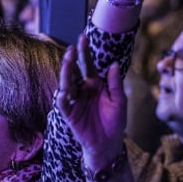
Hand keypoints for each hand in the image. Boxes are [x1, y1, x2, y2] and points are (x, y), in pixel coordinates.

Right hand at [56, 33, 126, 165]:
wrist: (109, 144)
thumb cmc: (115, 122)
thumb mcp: (119, 101)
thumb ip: (115, 84)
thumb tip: (113, 64)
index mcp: (95, 85)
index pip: (88, 65)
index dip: (85, 52)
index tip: (82, 37)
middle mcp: (83, 90)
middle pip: (75, 72)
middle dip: (72, 60)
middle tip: (72, 48)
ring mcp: (75, 101)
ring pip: (67, 84)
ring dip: (66, 73)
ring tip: (68, 61)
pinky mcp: (70, 114)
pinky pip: (64, 104)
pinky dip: (63, 97)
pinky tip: (64, 90)